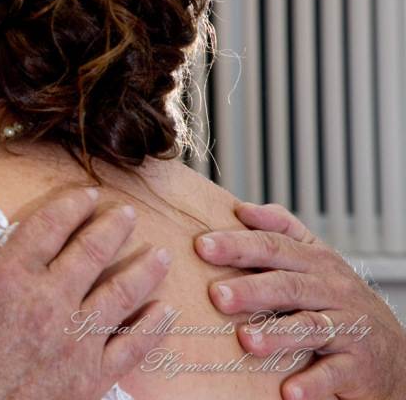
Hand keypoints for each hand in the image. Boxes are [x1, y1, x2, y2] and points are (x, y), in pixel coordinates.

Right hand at [0, 185, 171, 399]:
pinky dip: (152, 327)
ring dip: (144, 270)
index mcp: (8, 275)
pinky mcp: (87, 379)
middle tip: (128, 215)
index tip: (89, 196)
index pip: (53, 225)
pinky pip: (131, 348)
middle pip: (93, 251)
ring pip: (122, 294)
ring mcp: (72, 342)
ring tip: (158, 255)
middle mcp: (48, 302)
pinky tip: (164, 312)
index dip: (74, 205)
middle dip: (115, 227)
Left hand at [196, 202, 405, 399]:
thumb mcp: (314, 258)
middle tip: (216, 295)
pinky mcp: (357, 364)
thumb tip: (242, 209)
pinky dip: (312, 383)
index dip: (238, 244)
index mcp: (315, 260)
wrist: (390, 351)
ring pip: (310, 327)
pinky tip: (288, 392)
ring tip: (246, 340)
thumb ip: (281, 229)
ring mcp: (347, 327)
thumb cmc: (338, 299)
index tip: (202, 245)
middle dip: (251, 289)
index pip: (273, 246)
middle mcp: (332, 289)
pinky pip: (333, 372)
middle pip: (288, 285)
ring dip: (277, 334)